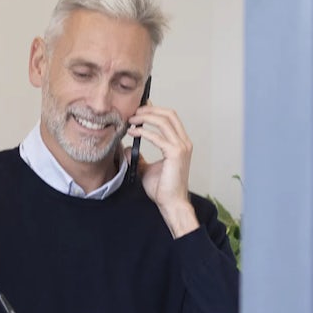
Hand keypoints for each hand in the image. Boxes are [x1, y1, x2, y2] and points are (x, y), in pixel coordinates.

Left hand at [129, 104, 199, 237]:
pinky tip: (133, 132)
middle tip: (134, 111)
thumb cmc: (163, 189)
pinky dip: (143, 132)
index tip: (140, 108)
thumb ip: (140, 157)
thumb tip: (128, 149)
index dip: (155, 110)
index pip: (170, 118)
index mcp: (181, 143)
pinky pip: (157, 137)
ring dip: (145, 118)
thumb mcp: (147, 169)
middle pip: (169, 114)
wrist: (171, 203)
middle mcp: (184, 142)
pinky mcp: (175, 154)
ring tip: (131, 120)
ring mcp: (181, 147)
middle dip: (150, 109)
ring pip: (164, 121)